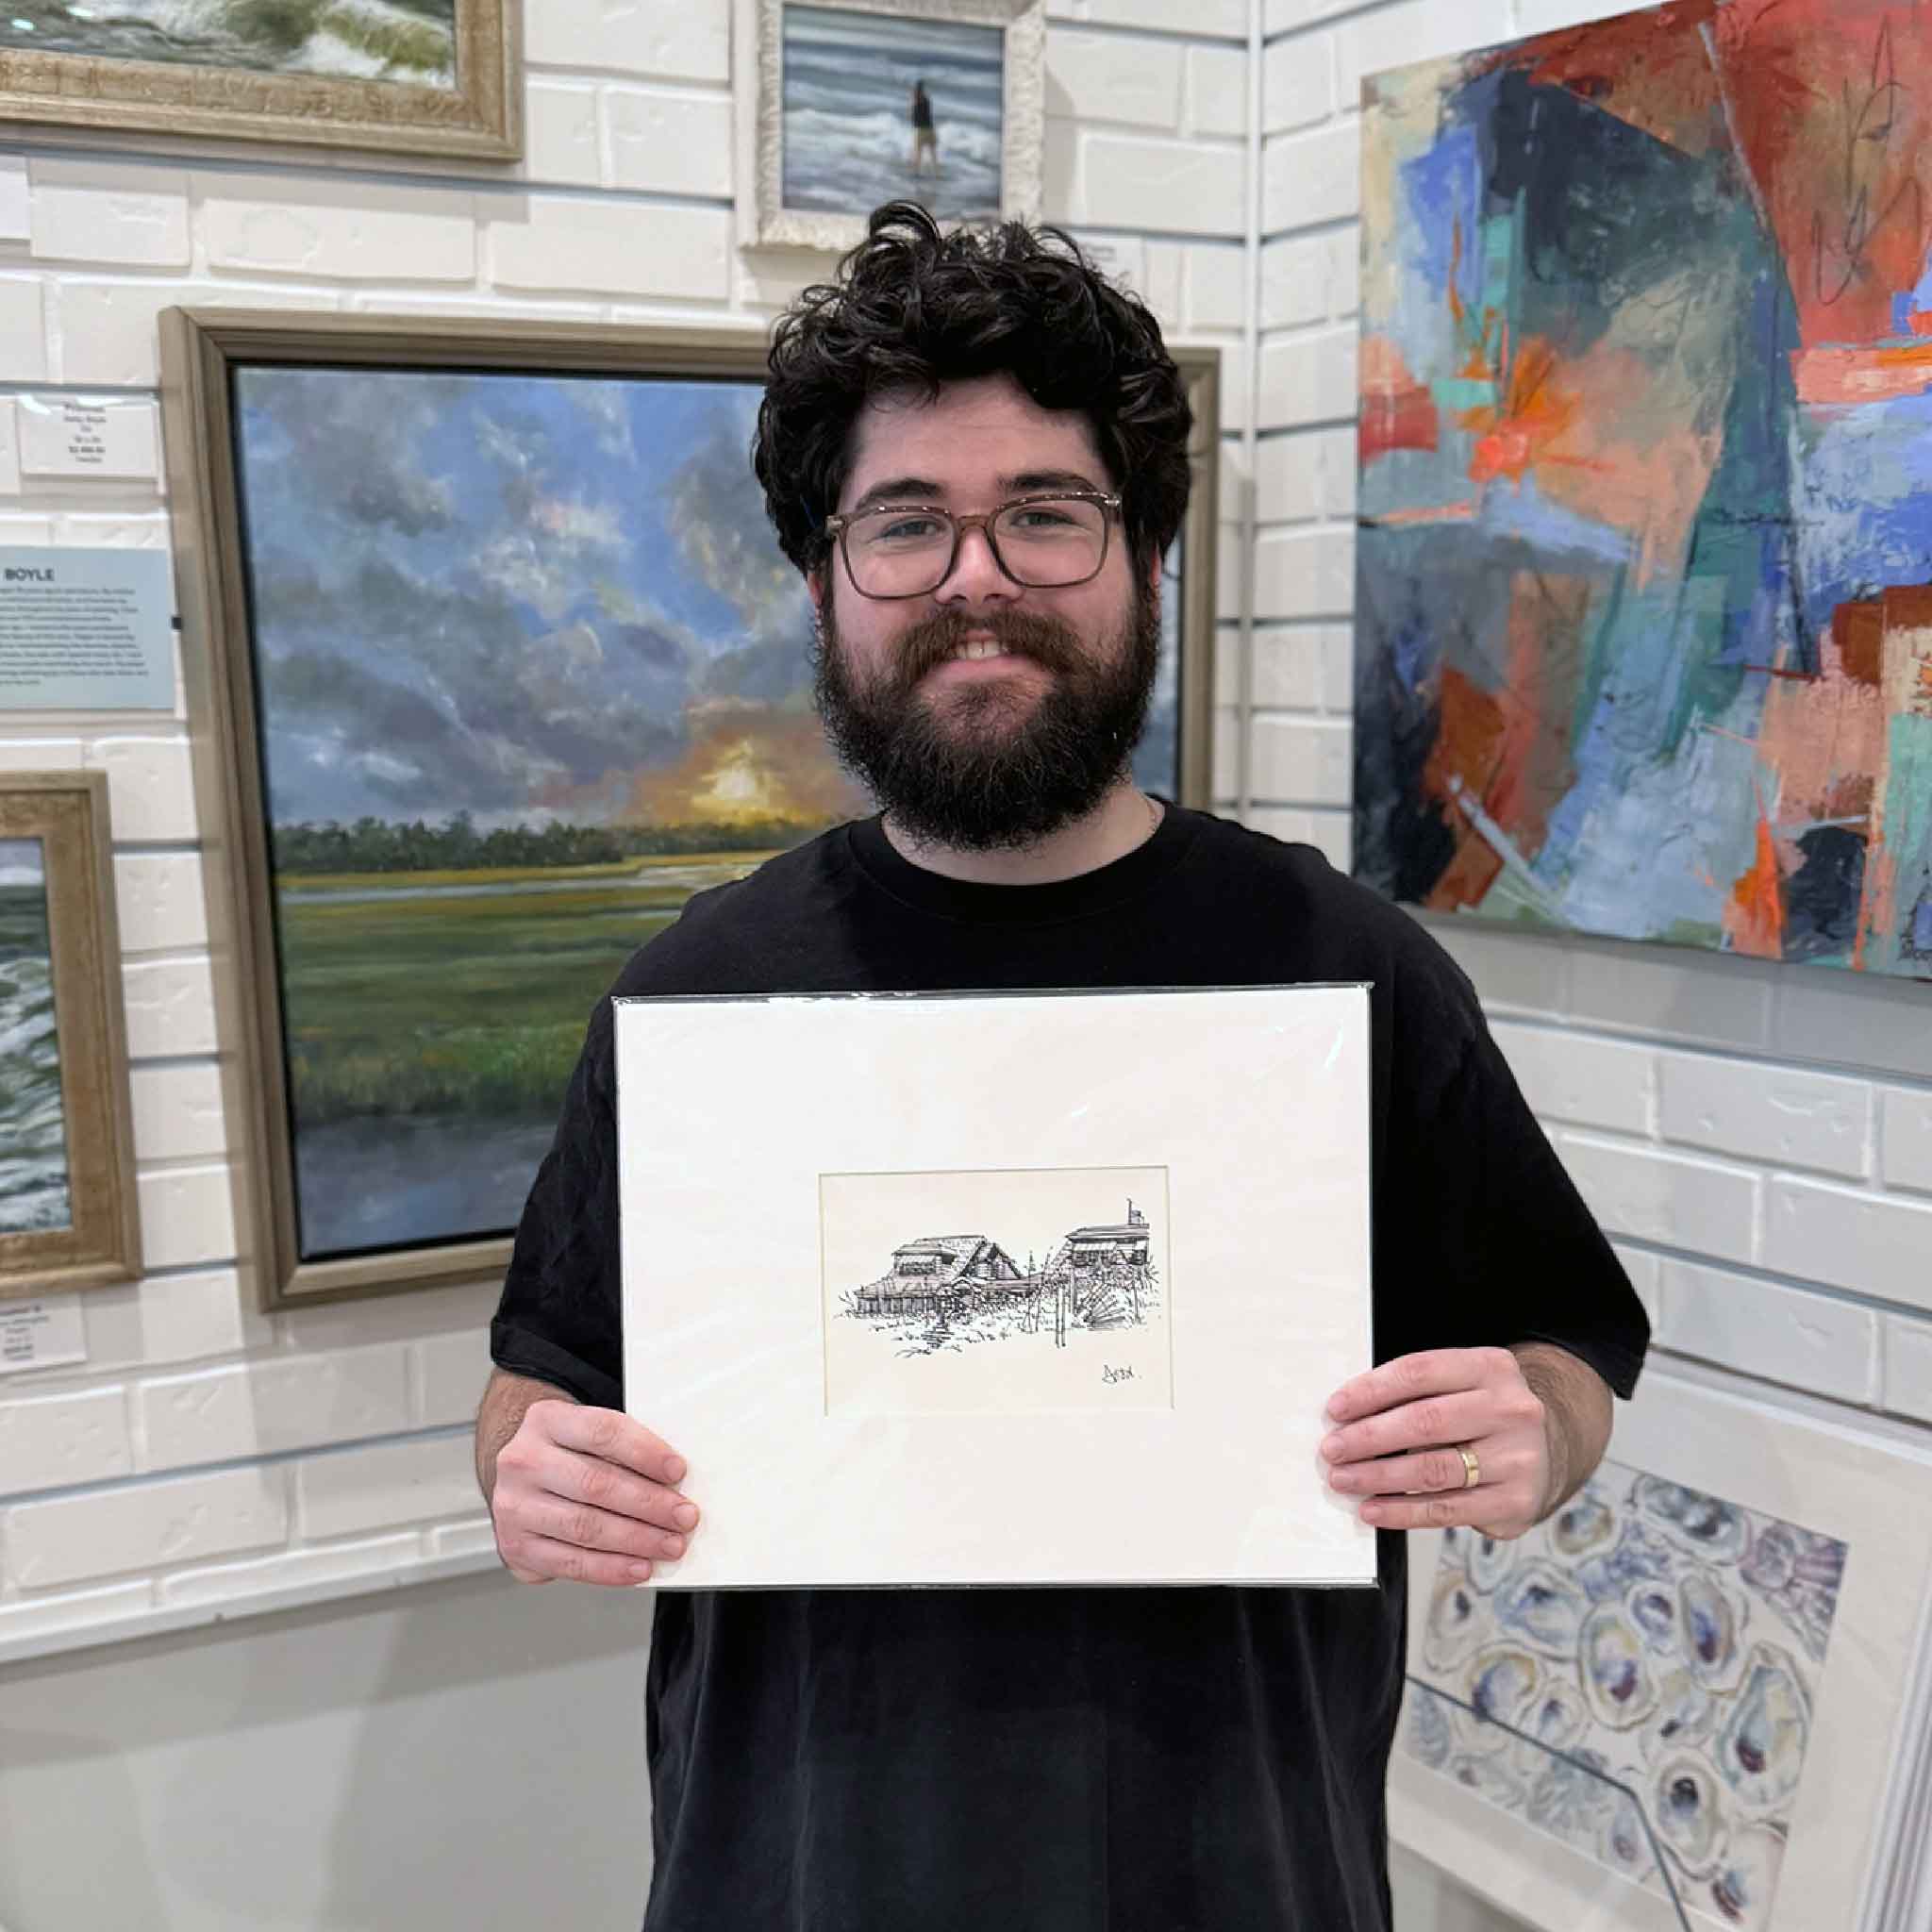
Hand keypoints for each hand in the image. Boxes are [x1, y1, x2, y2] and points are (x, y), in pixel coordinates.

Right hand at [489, 1399, 698, 1585]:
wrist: (519, 1480)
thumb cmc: (567, 1455)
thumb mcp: (586, 1435)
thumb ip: (624, 1449)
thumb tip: (675, 1480)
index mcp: (547, 1420)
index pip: (602, 1432)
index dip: (644, 1453)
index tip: (678, 1471)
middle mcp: (524, 1461)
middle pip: (596, 1484)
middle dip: (649, 1503)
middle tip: (684, 1516)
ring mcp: (515, 1507)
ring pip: (585, 1527)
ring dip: (637, 1539)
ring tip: (670, 1544)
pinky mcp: (516, 1547)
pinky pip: (571, 1563)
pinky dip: (611, 1568)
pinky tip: (639, 1567)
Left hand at [1319, 1346, 1550, 1539]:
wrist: (1547, 1450)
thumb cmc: (1483, 1414)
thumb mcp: (1461, 1384)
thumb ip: (1416, 1392)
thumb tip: (1347, 1415)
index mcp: (1490, 1367)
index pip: (1420, 1372)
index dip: (1372, 1390)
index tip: (1336, 1408)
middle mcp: (1511, 1409)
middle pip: (1425, 1421)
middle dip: (1369, 1437)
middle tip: (1332, 1449)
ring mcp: (1517, 1457)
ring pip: (1433, 1469)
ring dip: (1378, 1476)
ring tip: (1344, 1479)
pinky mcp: (1515, 1500)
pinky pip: (1447, 1509)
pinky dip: (1402, 1512)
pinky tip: (1373, 1509)